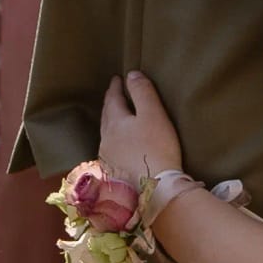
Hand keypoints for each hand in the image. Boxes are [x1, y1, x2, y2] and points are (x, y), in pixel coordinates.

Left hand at [100, 68, 182, 187]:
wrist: (153, 189)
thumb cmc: (156, 148)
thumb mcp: (153, 115)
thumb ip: (142, 92)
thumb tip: (131, 74)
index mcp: (115, 122)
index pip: (112, 99)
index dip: (115, 87)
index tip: (117, 78)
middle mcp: (107, 138)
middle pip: (106, 116)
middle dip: (110, 103)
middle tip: (114, 93)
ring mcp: (108, 156)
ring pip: (106, 133)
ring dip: (110, 122)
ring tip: (116, 117)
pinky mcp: (114, 172)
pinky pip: (111, 149)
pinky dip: (114, 140)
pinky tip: (119, 145)